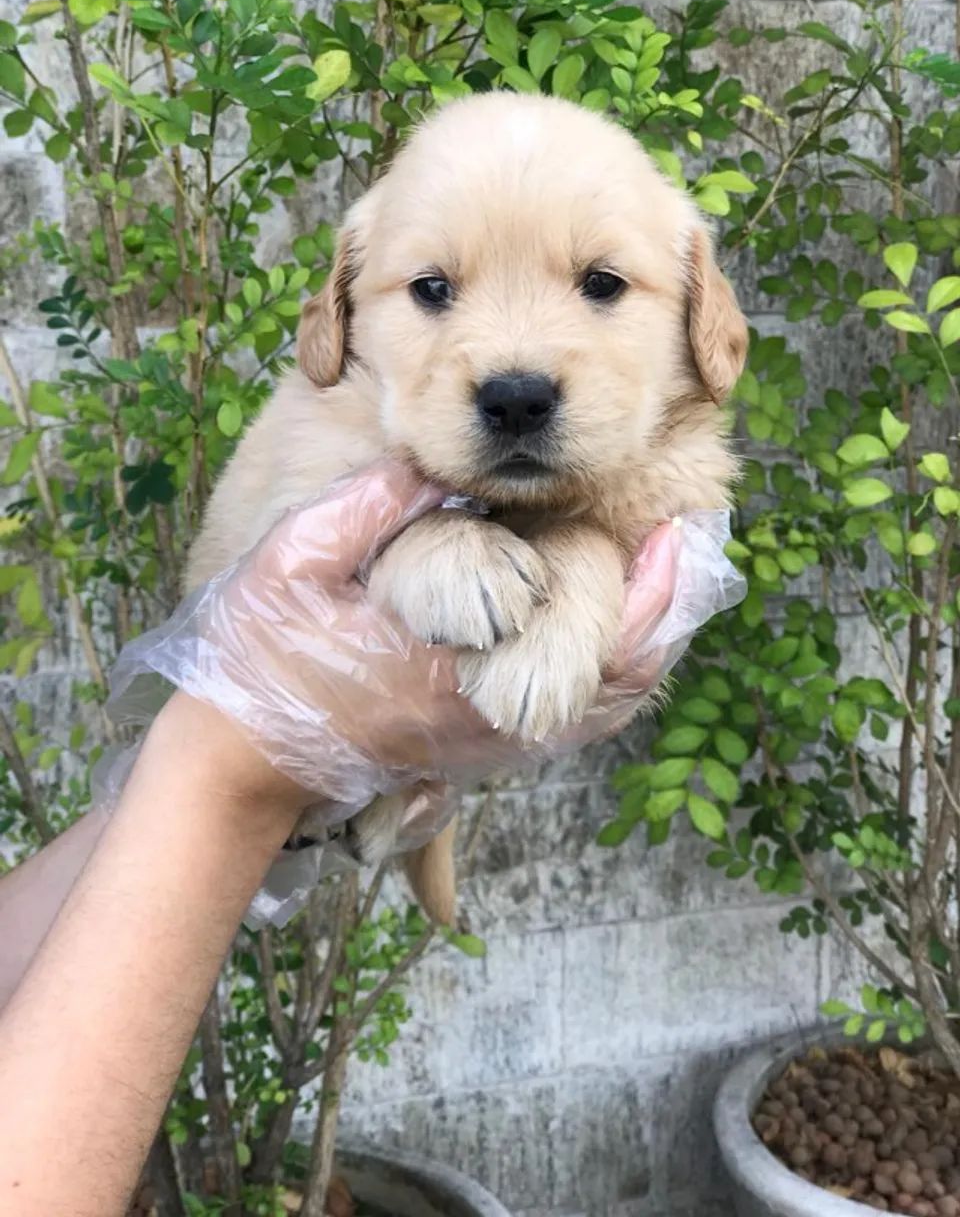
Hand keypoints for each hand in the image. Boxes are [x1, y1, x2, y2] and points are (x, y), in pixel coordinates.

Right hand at [109, 463, 731, 833]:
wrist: (239, 764)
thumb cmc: (259, 658)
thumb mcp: (295, 560)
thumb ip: (370, 507)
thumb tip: (436, 466)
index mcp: (456, 661)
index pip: (587, 634)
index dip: (649, 584)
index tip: (678, 527)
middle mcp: (489, 712)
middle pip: (622, 677)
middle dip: (670, 608)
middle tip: (694, 542)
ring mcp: (488, 741)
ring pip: (606, 705)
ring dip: (646, 640)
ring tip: (667, 574)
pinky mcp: (479, 752)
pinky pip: (575, 721)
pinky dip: (611, 673)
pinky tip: (610, 624)